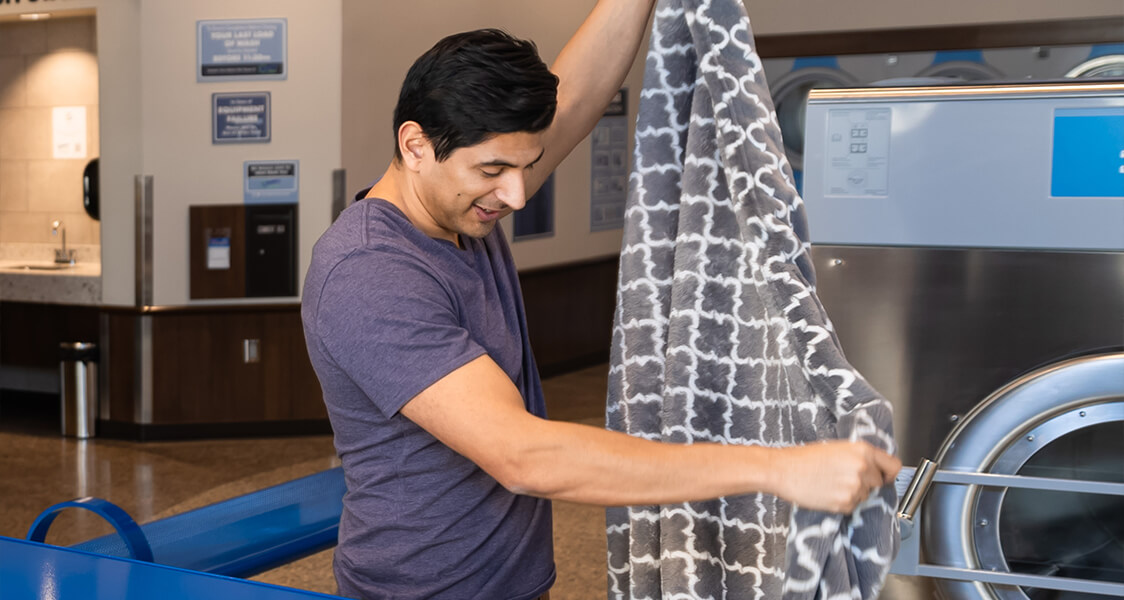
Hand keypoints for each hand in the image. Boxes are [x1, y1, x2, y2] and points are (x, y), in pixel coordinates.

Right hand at [770, 440, 900, 513]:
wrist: (783, 470)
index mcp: (862, 451)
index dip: (889, 473)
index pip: (893, 466)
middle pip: (878, 483)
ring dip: (853, 493)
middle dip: (866, 483)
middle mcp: (863, 468)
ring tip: (831, 484)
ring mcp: (855, 487)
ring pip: (865, 496)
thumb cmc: (804, 458)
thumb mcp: (837, 448)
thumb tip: (876, 469)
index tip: (884, 478)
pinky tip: (827, 492)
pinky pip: (852, 506)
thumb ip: (860, 457)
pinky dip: (842, 502)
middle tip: (844, 479)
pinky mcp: (845, 503)